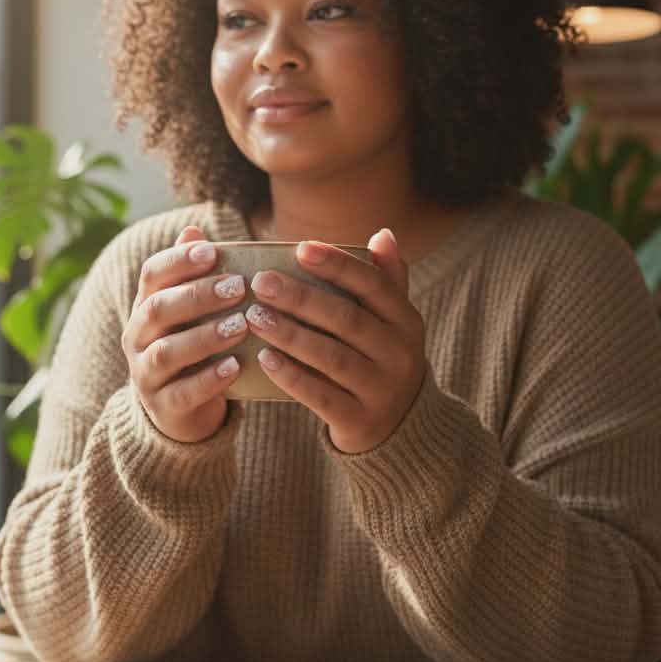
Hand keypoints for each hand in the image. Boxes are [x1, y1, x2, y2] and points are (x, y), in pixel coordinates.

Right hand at [121, 226, 246, 443]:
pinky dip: (209, 379)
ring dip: (206, 336)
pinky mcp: (163, 407)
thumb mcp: (191, 313)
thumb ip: (193, 276)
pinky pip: (182, 392)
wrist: (181, 410)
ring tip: (241, 326)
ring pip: (167, 351)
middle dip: (198, 295)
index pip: (152, 275)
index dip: (179, 261)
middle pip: (158, 309)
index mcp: (146, 306)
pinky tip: (236, 366)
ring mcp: (146, 373)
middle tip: (238, 286)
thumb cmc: (194, 347)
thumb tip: (194, 230)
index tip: (213, 252)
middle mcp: (138, 337)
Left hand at [245, 228, 426, 453]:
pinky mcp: (360, 421)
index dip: (338, 265)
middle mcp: (400, 353)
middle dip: (301, 298)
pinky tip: (263, 358)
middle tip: (261, 282)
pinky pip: (321, 395)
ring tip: (254, 316)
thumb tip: (382, 234)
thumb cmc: (382, 359)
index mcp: (406, 321)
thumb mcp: (394, 322)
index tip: (300, 248)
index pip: (373, 284)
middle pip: (346, 319)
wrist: (400, 428)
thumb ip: (387, 280)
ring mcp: (382, 389)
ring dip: (289, 334)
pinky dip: (291, 376)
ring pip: (331, 356)